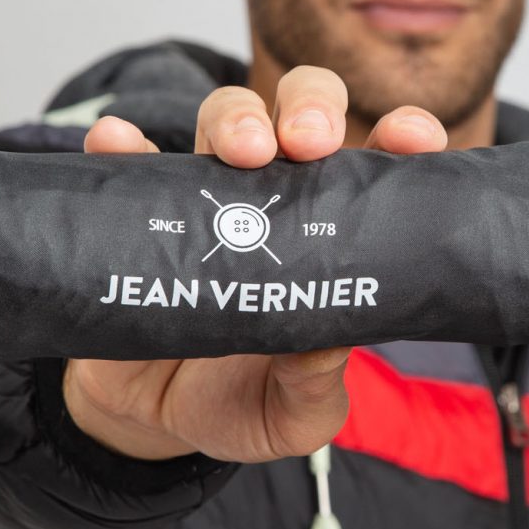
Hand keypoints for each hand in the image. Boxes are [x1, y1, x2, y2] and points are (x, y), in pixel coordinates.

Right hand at [62, 67, 446, 463]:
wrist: (149, 419)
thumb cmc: (241, 402)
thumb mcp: (291, 417)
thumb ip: (313, 388)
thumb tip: (323, 346)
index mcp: (332, 239)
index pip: (377, 169)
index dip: (402, 138)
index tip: (411, 139)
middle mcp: (276, 199)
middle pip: (301, 115)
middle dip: (313, 109)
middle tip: (309, 143)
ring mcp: (206, 197)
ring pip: (225, 119)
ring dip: (236, 118)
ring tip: (240, 149)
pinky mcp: (138, 211)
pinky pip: (128, 159)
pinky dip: (123, 142)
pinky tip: (116, 141)